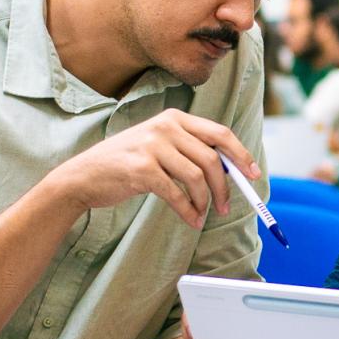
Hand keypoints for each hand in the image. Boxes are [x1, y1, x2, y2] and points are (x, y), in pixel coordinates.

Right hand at [49, 109, 258, 228]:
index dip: (241, 155)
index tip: (254, 174)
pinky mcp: (142, 169)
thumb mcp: (159, 146)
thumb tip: (230, 170)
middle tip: (225, 207)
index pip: (220, 133)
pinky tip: (190, 219)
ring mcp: (152, 146)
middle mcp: (165, 127)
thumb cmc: (126, 163)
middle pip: (212, 159)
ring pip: (197, 178)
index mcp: (174, 118)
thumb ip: (189, 150)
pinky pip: (177, 194)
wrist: (84, 175)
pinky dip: (188, 211)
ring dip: (205, 202)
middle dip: (224, 187)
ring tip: (202, 215)